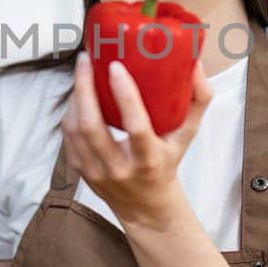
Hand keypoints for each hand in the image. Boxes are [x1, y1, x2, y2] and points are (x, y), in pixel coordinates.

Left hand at [61, 52, 212, 227]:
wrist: (146, 206)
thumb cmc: (167, 162)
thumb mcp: (188, 135)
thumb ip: (198, 100)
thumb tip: (196, 64)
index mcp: (149, 160)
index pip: (135, 127)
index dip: (124, 95)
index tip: (116, 67)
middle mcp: (120, 169)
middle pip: (92, 126)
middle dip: (84, 88)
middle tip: (87, 60)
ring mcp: (96, 172)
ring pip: (75, 129)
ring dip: (75, 96)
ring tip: (83, 71)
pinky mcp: (81, 171)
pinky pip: (69, 135)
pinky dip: (71, 111)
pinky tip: (78, 94)